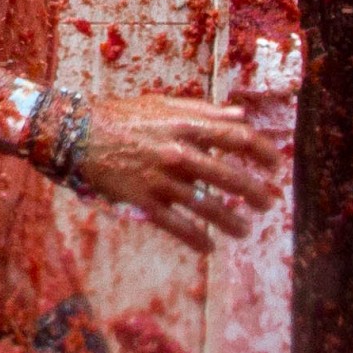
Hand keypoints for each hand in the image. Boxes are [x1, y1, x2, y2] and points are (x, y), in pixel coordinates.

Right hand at [64, 93, 282, 249]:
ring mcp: (162, 179)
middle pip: (230, 177)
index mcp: (187, 126)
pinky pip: (178, 226)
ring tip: (244, 231)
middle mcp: (179, 153)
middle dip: (255, 192)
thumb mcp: (164, 105)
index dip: (263, 153)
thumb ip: (205, 111)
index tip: (276, 165)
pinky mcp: (144, 201)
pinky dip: (197, 239)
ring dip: (231, 222)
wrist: (76, 134)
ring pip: (208, 207)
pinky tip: (208, 248)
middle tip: (269, 204)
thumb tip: (241, 114)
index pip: (238, 138)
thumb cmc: (121, 116)